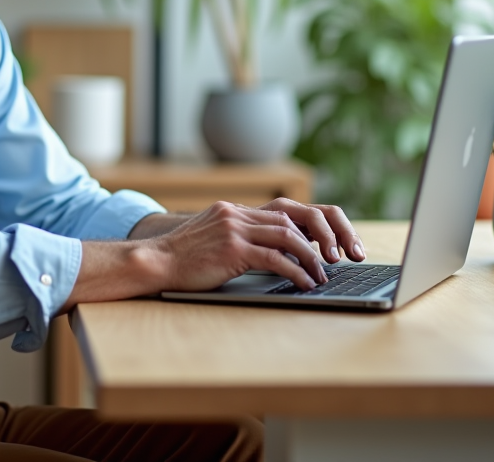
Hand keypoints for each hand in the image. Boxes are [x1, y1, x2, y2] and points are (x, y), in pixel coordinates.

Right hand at [146, 200, 364, 292]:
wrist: (156, 262)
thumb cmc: (185, 260)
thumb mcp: (215, 239)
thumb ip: (241, 237)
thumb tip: (276, 252)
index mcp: (235, 210)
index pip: (285, 210)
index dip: (311, 225)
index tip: (328, 243)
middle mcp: (238, 214)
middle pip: (294, 218)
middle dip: (322, 237)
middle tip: (338, 257)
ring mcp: (235, 229)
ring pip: (289, 237)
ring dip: (312, 258)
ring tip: (323, 275)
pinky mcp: (233, 249)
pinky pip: (275, 259)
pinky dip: (296, 272)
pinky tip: (305, 283)